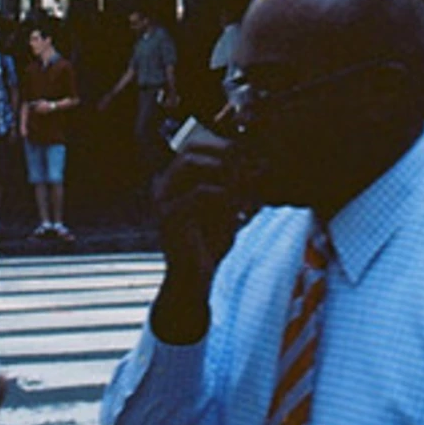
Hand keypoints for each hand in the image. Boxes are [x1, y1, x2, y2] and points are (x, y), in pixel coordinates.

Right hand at [149, 123, 242, 342]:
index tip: (252, 154)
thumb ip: (239, 183)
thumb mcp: (229, 205)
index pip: (197, 143)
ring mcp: (162, 199)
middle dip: (223, 151)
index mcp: (175, 179)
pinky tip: (240, 205)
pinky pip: (198, 193)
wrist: (196, 281)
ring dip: (222, 169)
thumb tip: (261, 161)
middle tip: (249, 165)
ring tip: (244, 184)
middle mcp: (163, 184)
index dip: (225, 144)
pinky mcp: (168, 216)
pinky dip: (223, 194)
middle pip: (191, 146)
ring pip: (192, 163)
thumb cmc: (212, 241)